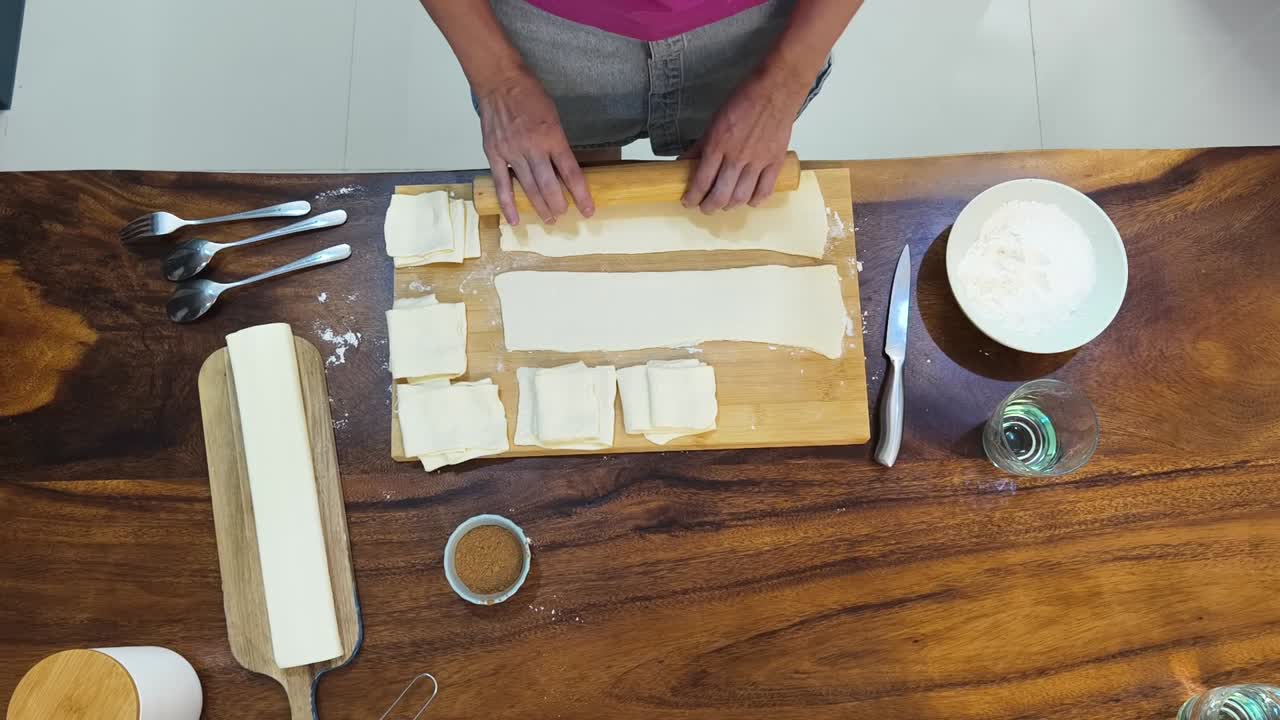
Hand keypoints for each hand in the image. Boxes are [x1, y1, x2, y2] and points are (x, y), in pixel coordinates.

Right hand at [475, 69, 593, 224]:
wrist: (500, 81)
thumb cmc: (530, 94)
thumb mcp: (554, 115)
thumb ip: (557, 143)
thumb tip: (563, 168)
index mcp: (552, 136)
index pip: (571, 172)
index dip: (581, 195)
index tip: (588, 210)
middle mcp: (533, 147)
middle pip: (550, 186)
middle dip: (559, 205)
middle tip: (564, 216)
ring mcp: (512, 152)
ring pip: (529, 188)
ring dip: (540, 207)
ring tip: (549, 220)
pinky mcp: (495, 154)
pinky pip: (501, 184)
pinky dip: (508, 204)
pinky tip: (514, 220)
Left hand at [682, 69, 809, 212]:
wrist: (776, 89)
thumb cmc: (745, 99)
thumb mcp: (715, 120)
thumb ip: (702, 144)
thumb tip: (686, 161)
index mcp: (718, 145)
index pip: (701, 182)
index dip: (692, 197)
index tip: (688, 201)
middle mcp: (737, 157)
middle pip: (720, 195)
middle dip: (708, 207)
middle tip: (705, 207)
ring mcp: (758, 161)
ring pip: (741, 197)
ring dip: (729, 206)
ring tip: (724, 205)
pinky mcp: (775, 162)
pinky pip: (765, 190)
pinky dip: (755, 201)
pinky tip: (748, 201)